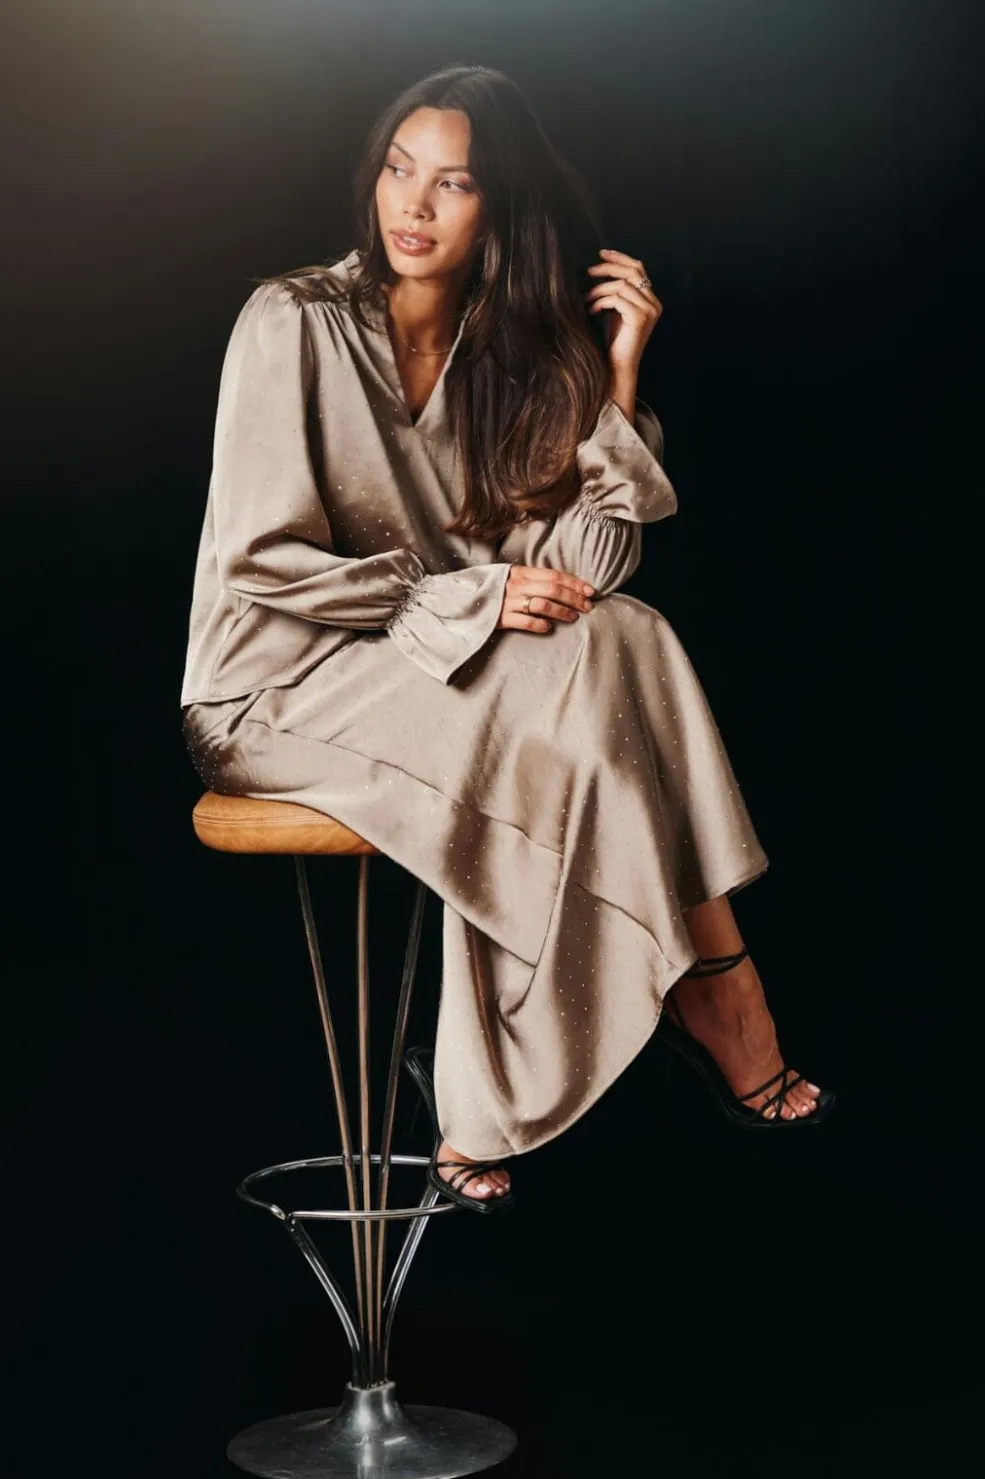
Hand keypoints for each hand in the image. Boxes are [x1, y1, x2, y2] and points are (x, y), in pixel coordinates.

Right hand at [496, 565, 595, 631]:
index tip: (590, 591)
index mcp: (520, 572)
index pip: (554, 575)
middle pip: (553, 589)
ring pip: (543, 604)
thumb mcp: (509, 578)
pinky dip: (539, 625)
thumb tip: (559, 586)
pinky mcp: (500, 618)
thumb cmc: (490, 589)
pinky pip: (524, 621)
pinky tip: (548, 628)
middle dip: (574, 597)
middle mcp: (516, 585)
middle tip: (588, 606)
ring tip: (573, 617)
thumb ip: (530, 579)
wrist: (459, 600)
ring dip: (561, 611)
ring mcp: (508, 601)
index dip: (574, 583)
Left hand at [584, 247, 662, 373]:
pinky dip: (601, 302)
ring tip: (586, 299)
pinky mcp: (639, 318)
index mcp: (650, 300)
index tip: (601, 253)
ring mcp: (649, 311)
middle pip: (632, 272)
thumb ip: (616, 292)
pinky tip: (592, 311)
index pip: (638, 269)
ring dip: (599, 290)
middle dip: (608, 268)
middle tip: (589, 271)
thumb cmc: (614, 341)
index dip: (620, 258)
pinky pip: (617, 299)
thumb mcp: (615, 311)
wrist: (617, 366)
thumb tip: (599, 268)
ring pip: (622, 285)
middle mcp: (654, 304)